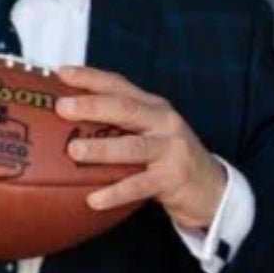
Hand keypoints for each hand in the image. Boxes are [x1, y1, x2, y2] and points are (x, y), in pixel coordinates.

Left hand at [55, 65, 225, 230]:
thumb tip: (66, 123)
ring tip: (73, 151)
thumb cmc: (167, 157)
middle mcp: (163, 122)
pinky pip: (139, 185)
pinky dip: (115, 193)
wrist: (212, 189)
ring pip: (132, 147)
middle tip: (62, 107)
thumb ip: (117, 125)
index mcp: (152, 106)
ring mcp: (171, 149)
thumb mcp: (147, 133)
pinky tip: (93, 199)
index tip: (61, 73)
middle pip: (125, 108)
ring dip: (101, 148)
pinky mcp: (173, 178)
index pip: (118, 85)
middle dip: (92, 105)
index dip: (90, 77)